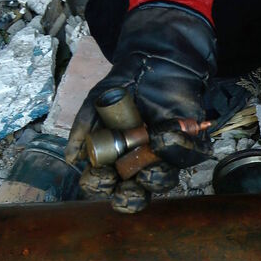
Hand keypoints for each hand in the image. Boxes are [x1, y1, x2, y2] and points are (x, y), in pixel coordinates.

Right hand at [66, 1, 214, 211]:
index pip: (107, 185)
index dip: (101, 186)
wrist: (152, 62)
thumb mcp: (96, 104)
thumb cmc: (123, 87)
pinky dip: (176, 147)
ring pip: (163, 182)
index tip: (101, 177)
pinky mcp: (188, 144)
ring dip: (155, 178)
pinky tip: (163, 132)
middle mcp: (140, 163)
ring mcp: (165, 156)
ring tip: (149, 163)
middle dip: (130, 198)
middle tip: (125, 188)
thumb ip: (82, 128)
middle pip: (137, 194)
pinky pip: (188, 156)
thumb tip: (72, 159)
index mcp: (116, 160)